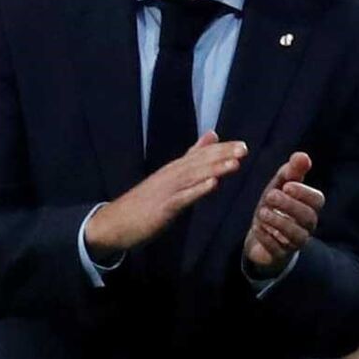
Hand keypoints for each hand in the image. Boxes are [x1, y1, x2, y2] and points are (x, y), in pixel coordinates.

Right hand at [85, 130, 245, 259]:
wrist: (113, 223)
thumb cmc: (144, 202)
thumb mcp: (169, 178)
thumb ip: (191, 158)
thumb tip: (212, 136)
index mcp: (174, 169)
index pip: (200, 155)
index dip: (221, 149)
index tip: (243, 144)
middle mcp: (171, 175)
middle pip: (199, 162)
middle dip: (222, 155)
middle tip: (244, 148)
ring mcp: (166, 191)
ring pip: (193, 177)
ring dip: (214, 169)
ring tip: (234, 163)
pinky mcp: (162, 208)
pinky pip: (182, 198)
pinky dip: (197, 191)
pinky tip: (213, 185)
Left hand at [243, 152, 324, 277]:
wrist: (261, 232)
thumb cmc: (275, 205)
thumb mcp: (280, 185)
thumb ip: (292, 171)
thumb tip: (302, 156)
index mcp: (310, 206)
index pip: (317, 200)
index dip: (303, 192)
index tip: (287, 185)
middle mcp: (307, 225)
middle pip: (308, 217)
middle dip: (289, 205)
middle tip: (270, 196)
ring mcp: (295, 242)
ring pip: (296, 235)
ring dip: (278, 222)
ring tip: (262, 212)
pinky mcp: (280, 254)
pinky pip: (278, 249)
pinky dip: (267, 237)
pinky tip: (257, 227)